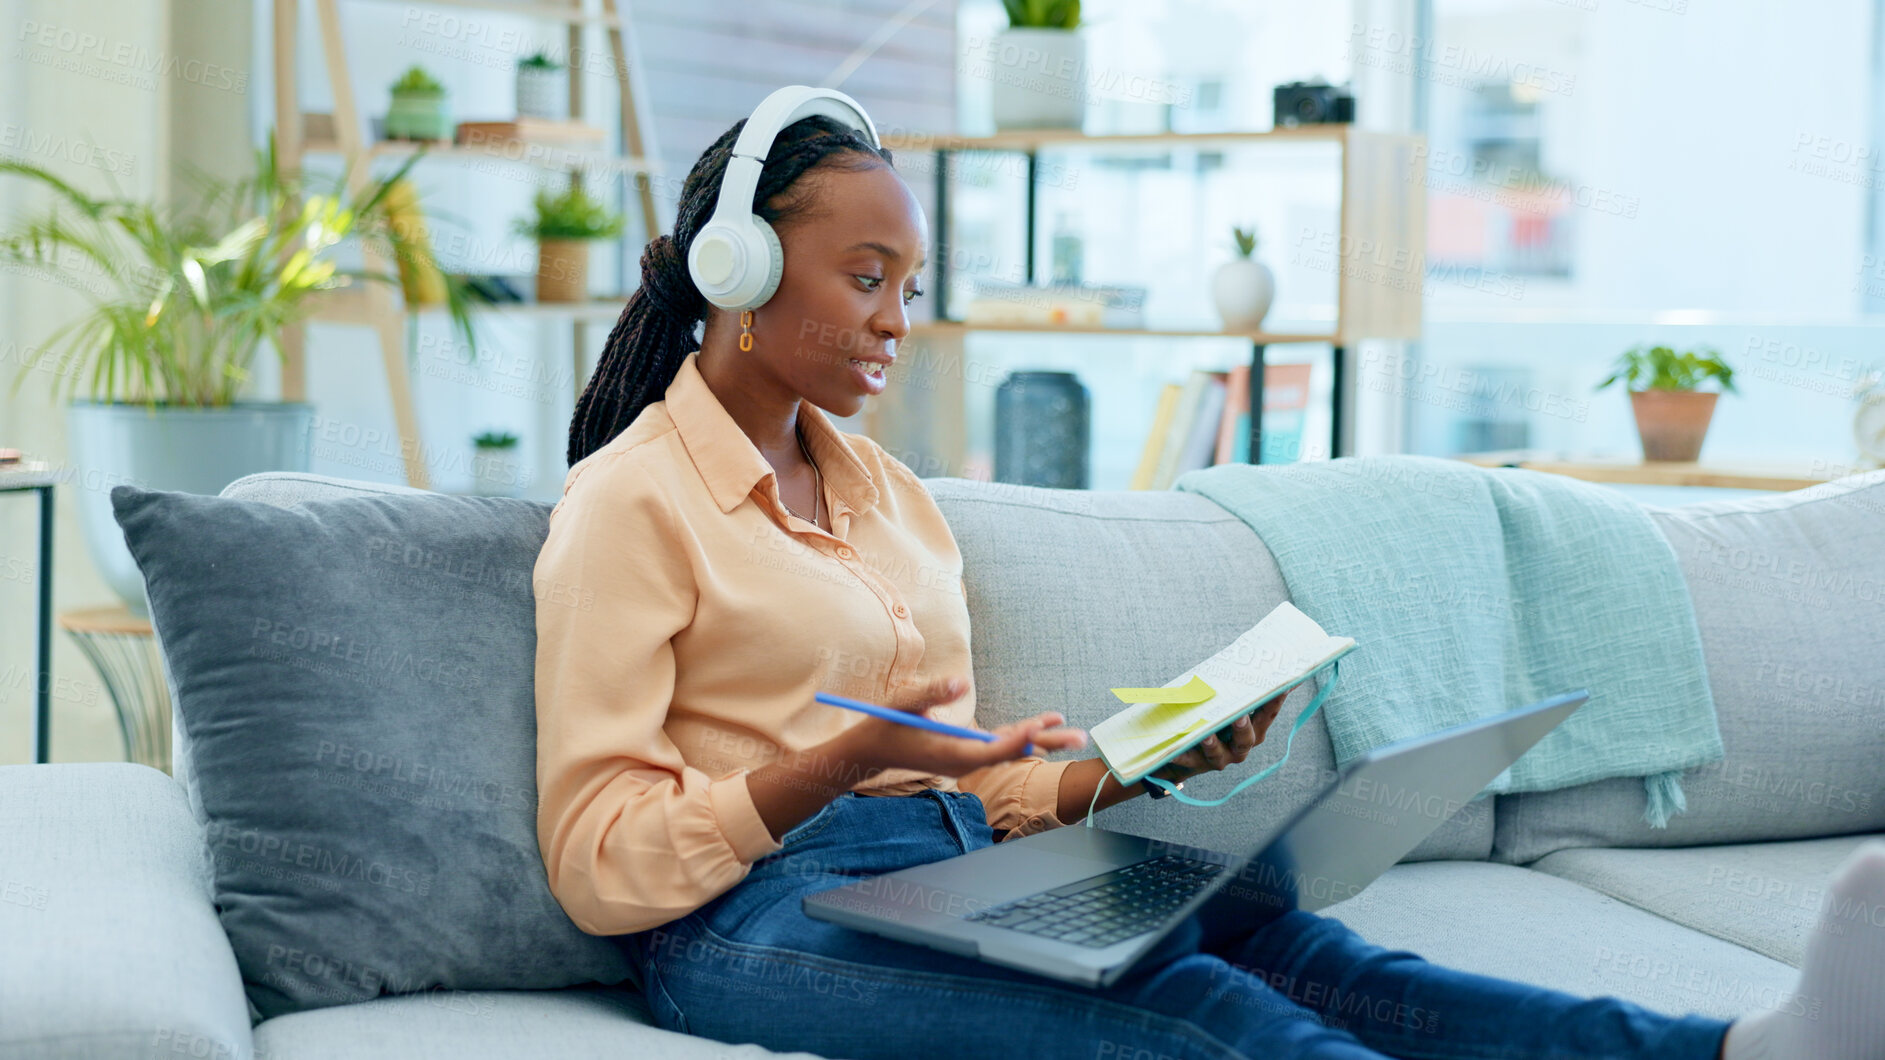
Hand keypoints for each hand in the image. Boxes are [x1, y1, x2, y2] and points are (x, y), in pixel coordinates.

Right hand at [837, 675, 1087, 778]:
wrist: (874, 750)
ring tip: (1074, 733)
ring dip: (1042, 740)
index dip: (1017, 739)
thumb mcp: (903, 704)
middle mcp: (965, 761)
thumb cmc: (886, 724)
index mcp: (951, 754)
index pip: (991, 751)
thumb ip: (931, 693)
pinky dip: (1023, 736)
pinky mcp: (969, 751)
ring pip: (1011, 750)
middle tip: (1080, 737)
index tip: (1040, 724)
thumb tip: (961, 683)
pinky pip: (1002, 746)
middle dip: (1045, 743)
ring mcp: (969, 757)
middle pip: (1012, 753)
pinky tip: (1044, 725)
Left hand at [1149, 691, 1286, 785]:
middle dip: (1243, 728)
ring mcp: (1220, 758)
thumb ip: (1242, 687)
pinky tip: (1175, 751)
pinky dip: (1182, 755)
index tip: (1281, 686)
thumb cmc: (1217, 721)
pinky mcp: (1197, 764)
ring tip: (1205, 735)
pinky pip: (1188, 760)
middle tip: (1239, 716)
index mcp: (1254, 730)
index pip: (1268, 714)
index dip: (1276, 701)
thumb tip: (1262, 658)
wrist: (1190, 754)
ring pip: (1218, 753)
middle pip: (1246, 739)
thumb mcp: (1231, 705)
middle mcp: (1240, 747)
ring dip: (1213, 744)